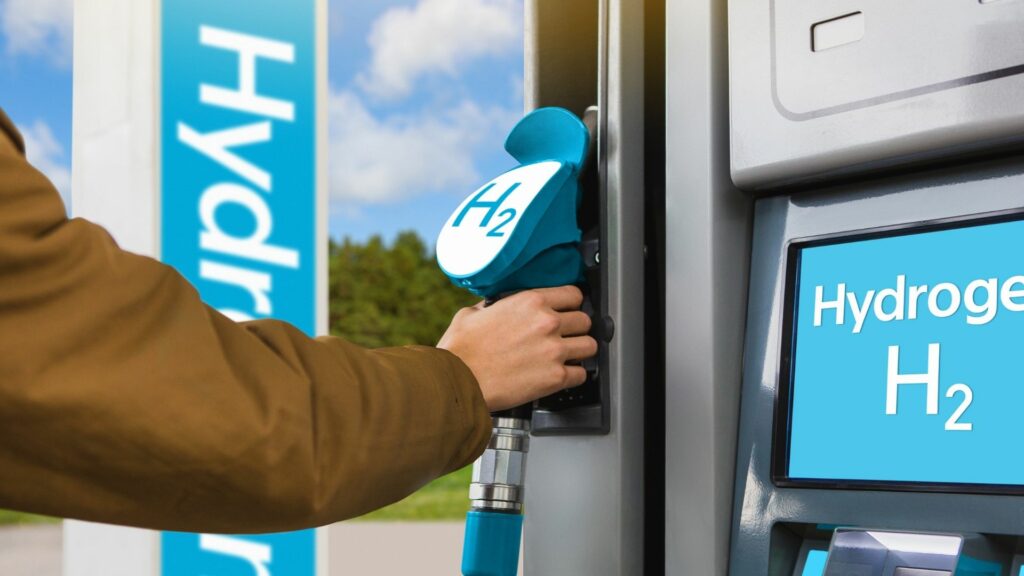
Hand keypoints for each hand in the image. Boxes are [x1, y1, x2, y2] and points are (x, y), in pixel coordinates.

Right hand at [438, 286, 597, 411]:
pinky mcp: (555, 377)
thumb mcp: (473, 313)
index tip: (567, 310)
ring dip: (579, 351)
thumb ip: (494, 306)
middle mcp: (547, 322)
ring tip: (568, 356)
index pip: (573, 294)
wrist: (457, 380)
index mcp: (530, 301)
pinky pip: (581, 375)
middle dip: (576, 328)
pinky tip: (561, 376)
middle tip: (566, 336)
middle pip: (585, 320)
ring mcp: (554, 350)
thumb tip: (498, 307)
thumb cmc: (461, 350)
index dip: (571, 304)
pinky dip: (573, 376)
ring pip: (589, 346)